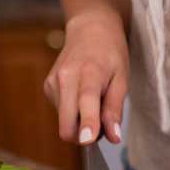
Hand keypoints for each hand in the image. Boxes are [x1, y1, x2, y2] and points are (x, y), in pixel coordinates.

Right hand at [43, 10, 128, 144]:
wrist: (89, 28)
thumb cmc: (110, 52)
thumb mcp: (122, 78)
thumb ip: (115, 109)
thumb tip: (113, 137)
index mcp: (89, 73)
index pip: (85, 103)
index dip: (87, 125)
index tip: (87, 140)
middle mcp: (65, 78)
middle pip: (66, 124)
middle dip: (83, 135)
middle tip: (101, 125)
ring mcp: (52, 83)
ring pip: (64, 122)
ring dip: (79, 122)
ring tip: (93, 101)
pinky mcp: (47, 87)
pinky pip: (60, 112)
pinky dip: (72, 112)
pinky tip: (80, 94)